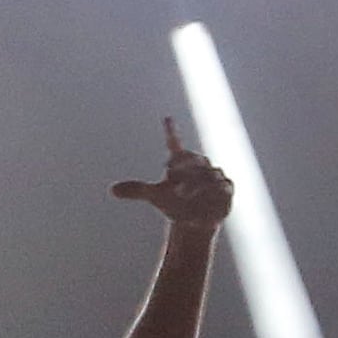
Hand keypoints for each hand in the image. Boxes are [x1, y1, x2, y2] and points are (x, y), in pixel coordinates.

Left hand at [113, 116, 231, 232]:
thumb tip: (111, 190)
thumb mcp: (155, 197)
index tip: (166, 118)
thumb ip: (136, 190)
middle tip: (175, 188)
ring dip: (197, 185)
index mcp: (179, 161)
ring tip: (184, 195)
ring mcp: (213, 174)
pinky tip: (205, 201)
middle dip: (184, 172)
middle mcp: (197, 164)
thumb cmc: (173, 203)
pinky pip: (221, 186)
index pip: (174, 143)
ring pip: (208, 174)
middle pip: (192, 161)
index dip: (171, 132)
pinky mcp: (226, 186)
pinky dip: (212, 193)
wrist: (194, 219)